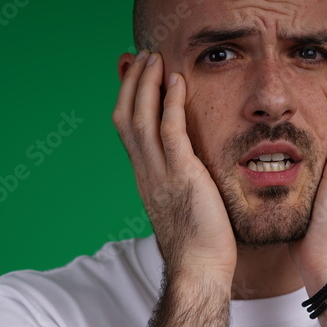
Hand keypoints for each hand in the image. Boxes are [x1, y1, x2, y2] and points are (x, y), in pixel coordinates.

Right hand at [113, 51, 237, 283]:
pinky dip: (171, 103)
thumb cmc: (200, 244)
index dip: (126, 97)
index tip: (130, 72)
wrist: (200, 270)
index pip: (126, 129)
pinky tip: (178, 82)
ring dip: (146, 84)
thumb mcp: (184, 203)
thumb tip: (188, 165)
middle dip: (131, 83)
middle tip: (140, 55)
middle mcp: (145, 172)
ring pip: (141, 118)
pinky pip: (170, 132)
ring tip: (155, 58)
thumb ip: (180, 180)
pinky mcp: (182, 176)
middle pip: (125, 116)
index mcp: (145, 177)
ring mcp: (160, 174)